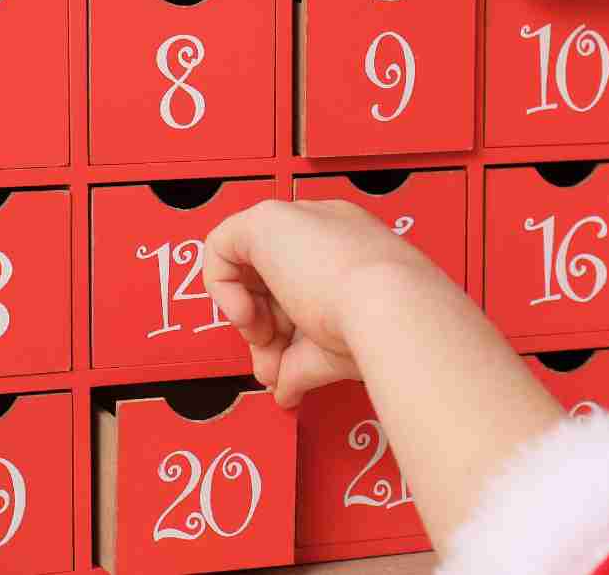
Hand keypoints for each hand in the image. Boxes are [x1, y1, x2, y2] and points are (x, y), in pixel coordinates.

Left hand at [203, 198, 447, 406]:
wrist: (387, 309)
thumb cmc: (375, 329)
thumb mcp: (329, 351)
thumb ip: (299, 364)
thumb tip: (284, 389)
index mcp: (351, 251)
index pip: (300, 285)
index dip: (286, 326)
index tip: (289, 356)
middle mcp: (326, 229)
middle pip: (272, 278)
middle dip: (265, 327)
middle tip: (272, 359)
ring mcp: (299, 219)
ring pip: (248, 266)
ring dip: (247, 315)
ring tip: (265, 343)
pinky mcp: (268, 218)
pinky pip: (221, 245)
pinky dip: (221, 287)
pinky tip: (245, 314)